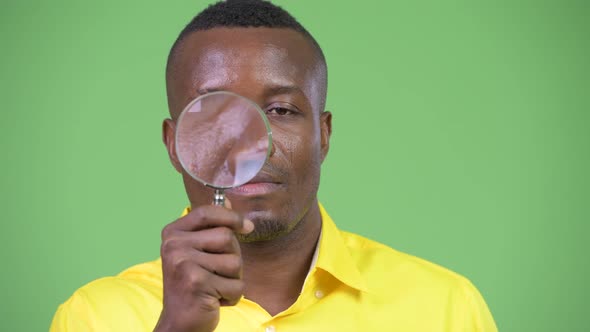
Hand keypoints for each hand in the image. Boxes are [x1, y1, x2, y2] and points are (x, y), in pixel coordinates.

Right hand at [154, 201, 253, 331]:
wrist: (180, 323)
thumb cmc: (194, 285)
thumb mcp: (199, 251)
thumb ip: (212, 226)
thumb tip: (227, 199)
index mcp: (172, 233)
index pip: (207, 212)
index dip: (231, 216)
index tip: (246, 226)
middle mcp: (173, 246)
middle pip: (226, 236)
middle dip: (233, 258)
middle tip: (217, 274)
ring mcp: (182, 263)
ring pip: (234, 261)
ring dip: (233, 279)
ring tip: (214, 287)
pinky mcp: (195, 282)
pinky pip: (235, 284)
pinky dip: (232, 296)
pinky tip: (214, 300)